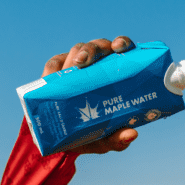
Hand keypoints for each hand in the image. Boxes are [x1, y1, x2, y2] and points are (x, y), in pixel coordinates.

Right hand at [41, 36, 138, 154]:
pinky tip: (52, 76)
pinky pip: (54, 63)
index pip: (121, 50)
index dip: (122, 43)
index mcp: (114, 74)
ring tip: (75, 66)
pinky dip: (54, 68)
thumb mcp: (104, 140)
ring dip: (76, 55)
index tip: (119, 47)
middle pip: (98, 46)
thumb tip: (131, 134)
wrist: (61, 141)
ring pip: (77, 50)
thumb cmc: (90, 134)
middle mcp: (96, 65)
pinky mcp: (55, 73)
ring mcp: (75, 66)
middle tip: (87, 61)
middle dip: (93, 49)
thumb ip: (118, 138)